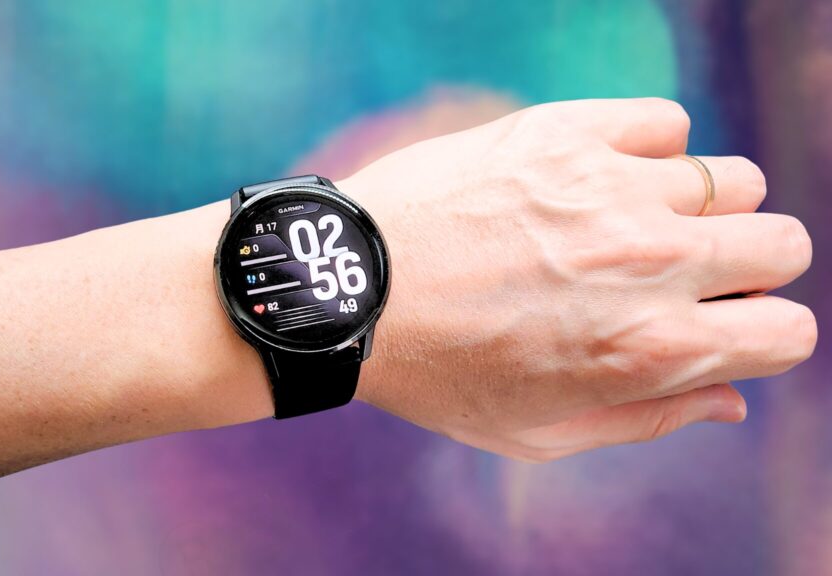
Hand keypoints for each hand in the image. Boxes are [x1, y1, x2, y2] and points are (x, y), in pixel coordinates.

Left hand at [342, 98, 815, 461]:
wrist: (348, 288)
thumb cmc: (437, 373)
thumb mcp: (538, 434)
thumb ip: (648, 420)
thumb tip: (730, 399)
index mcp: (653, 350)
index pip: (789, 334)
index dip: (758, 336)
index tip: (715, 328)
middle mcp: (651, 263)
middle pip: (782, 245)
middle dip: (746, 268)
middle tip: (679, 276)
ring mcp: (611, 189)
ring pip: (731, 180)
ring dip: (697, 208)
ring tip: (630, 225)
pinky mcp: (566, 132)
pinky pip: (664, 122)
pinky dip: (646, 149)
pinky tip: (598, 177)